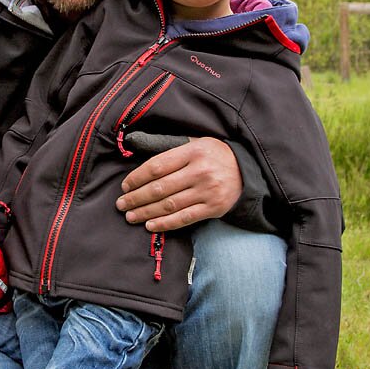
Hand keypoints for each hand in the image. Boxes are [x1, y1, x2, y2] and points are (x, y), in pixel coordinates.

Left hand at [115, 137, 241, 230]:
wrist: (247, 171)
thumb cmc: (214, 156)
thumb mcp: (196, 143)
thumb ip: (171, 148)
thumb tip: (138, 152)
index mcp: (193, 151)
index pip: (157, 166)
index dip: (137, 178)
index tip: (125, 186)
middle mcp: (200, 171)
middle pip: (160, 188)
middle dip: (136, 198)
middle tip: (121, 204)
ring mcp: (208, 191)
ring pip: (169, 205)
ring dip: (146, 212)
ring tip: (131, 216)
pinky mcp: (213, 208)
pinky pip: (184, 218)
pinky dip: (165, 223)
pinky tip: (150, 225)